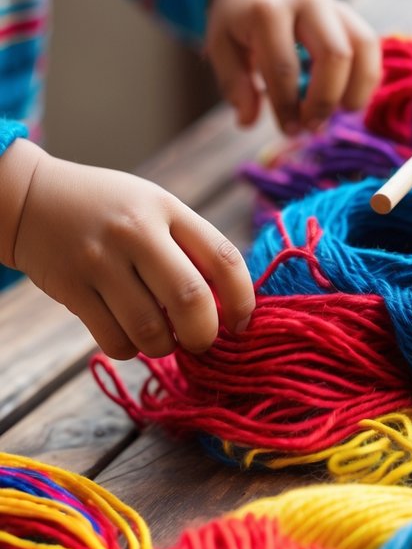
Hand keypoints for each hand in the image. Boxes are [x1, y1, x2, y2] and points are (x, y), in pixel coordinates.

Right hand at [0, 140, 254, 359]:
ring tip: (163, 338)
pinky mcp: (72, 288)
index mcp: (167, 209)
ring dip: (165, 347)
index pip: (224, 258)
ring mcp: (100, 260)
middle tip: (201, 341)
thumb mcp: (153, 207)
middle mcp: (135, 231)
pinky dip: (131, 350)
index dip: (243, 300)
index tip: (242, 323)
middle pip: (191, 298)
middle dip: (205, 335)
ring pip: (151, 330)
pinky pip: (115, 340)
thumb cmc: (108, 210)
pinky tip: (129, 335)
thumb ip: (189, 246)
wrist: (31, 199)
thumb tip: (230, 306)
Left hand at [206, 0, 380, 132]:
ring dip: (355, 90)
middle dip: (325, 100)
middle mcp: (308, 1)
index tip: (288, 130)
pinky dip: (367, 79)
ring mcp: (335, 5)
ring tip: (338, 114)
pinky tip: (349, 100)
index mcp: (268, 10)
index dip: (287, 106)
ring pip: (363, 47)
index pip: (283, 66)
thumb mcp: (221, 44)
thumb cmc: (240, 17)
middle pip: (334, 55)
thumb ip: (234, 83)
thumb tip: (248, 122)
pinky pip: (371, 47)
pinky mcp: (351, 14)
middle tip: (311, 126)